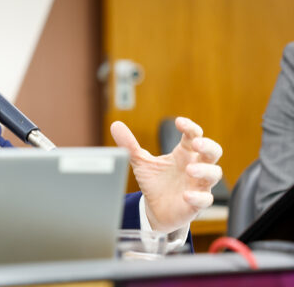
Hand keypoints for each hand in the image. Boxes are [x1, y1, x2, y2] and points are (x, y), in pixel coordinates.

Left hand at [110, 116, 222, 232]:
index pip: (194, 135)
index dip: (190, 127)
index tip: (179, 122)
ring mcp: (198, 184)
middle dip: (208, 146)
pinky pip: (205, 199)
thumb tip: (115, 124)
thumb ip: (129, 144)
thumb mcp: (140, 161)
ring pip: (214, 174)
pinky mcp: (197, 203)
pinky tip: (186, 195)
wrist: (155, 209)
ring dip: (204, 170)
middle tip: (196, 143)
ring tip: (189, 170)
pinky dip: (198, 197)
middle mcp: (195, 166)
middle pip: (213, 152)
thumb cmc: (154, 181)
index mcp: (184, 153)